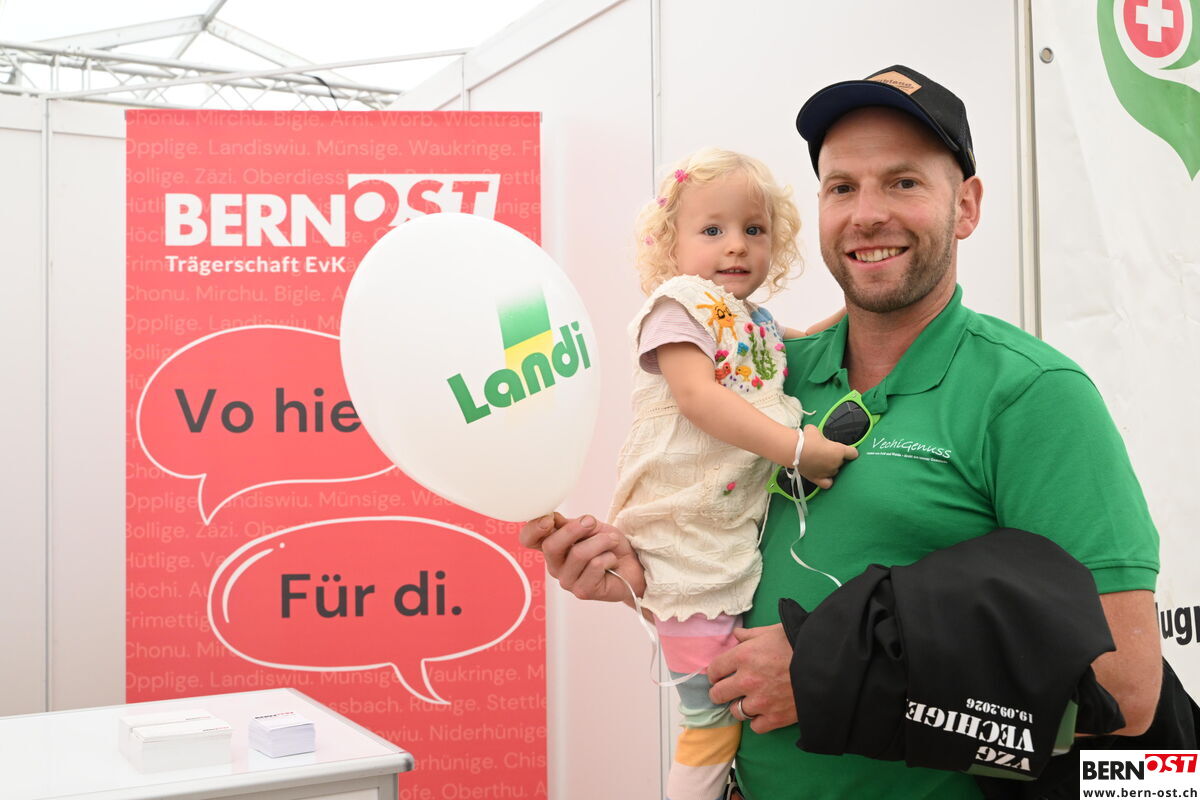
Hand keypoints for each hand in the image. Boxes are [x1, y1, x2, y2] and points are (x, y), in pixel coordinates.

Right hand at [519, 513, 645, 603]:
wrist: (633, 565)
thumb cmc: (609, 544)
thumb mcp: (590, 527)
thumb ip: (570, 524)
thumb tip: (552, 517)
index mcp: (552, 545)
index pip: (528, 539)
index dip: (533, 528)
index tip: (550, 519)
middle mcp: (554, 565)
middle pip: (551, 546)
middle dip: (575, 529)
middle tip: (592, 522)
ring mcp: (566, 580)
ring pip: (578, 553)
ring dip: (601, 542)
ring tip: (612, 542)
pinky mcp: (582, 591)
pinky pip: (595, 565)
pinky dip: (609, 557)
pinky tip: (612, 562)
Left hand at [707, 625, 797, 733]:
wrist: (827, 663)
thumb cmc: (799, 643)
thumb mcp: (772, 631)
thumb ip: (750, 635)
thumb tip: (736, 635)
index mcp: (743, 656)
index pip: (714, 670)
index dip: (716, 672)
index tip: (720, 675)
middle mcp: (747, 680)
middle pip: (718, 693)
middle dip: (720, 691)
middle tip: (727, 690)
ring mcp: (760, 701)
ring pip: (735, 711)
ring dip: (740, 706)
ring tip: (749, 701)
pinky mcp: (775, 718)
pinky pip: (755, 726)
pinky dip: (758, 721)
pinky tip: (764, 712)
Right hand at [797, 424, 857, 488]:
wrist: (794, 451)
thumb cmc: (806, 439)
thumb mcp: (814, 430)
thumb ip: (820, 434)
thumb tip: (815, 434)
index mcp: (839, 451)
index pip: (853, 453)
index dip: (850, 451)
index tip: (846, 451)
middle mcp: (836, 463)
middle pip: (841, 462)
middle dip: (835, 458)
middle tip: (825, 453)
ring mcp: (828, 472)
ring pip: (834, 471)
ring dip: (830, 468)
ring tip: (820, 462)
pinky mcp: (818, 479)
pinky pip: (827, 483)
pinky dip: (827, 480)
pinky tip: (823, 476)